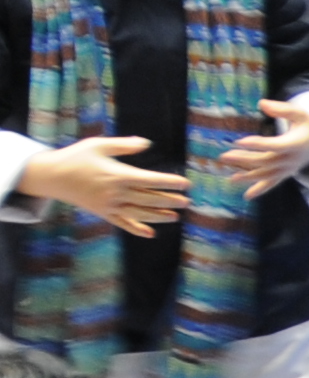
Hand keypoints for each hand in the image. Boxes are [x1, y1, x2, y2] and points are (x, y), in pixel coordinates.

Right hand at [19, 135, 188, 232]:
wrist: (52, 175)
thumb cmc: (76, 157)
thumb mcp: (99, 145)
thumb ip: (124, 145)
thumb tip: (146, 143)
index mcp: (118, 175)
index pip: (150, 180)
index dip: (169, 182)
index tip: (185, 184)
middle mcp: (115, 193)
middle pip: (148, 198)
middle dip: (169, 200)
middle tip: (187, 201)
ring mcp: (109, 205)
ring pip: (139, 213)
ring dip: (159, 216)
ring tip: (176, 216)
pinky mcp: (102, 213)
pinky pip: (122, 223)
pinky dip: (136, 229)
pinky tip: (150, 234)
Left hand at [216, 98, 308, 191]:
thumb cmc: (308, 124)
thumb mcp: (300, 113)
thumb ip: (282, 109)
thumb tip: (261, 104)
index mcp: (296, 144)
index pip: (275, 145)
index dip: (258, 144)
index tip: (239, 141)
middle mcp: (292, 159)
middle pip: (266, 161)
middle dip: (244, 159)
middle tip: (224, 156)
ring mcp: (289, 168)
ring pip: (267, 174)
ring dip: (248, 176)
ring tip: (231, 177)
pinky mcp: (287, 173)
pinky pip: (273, 183)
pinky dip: (261, 189)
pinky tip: (247, 196)